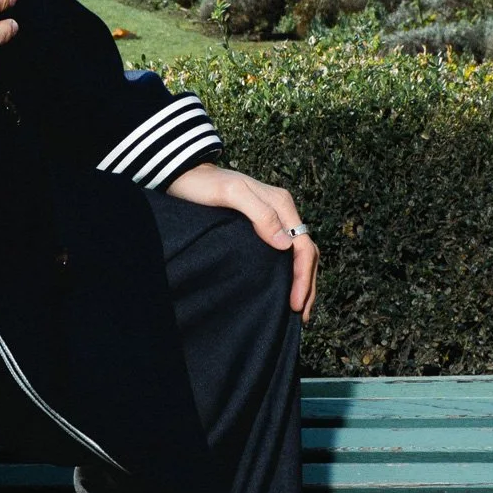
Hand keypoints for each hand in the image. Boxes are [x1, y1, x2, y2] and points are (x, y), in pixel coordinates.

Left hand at [164, 161, 318, 321]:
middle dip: (307, 284)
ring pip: (297, 254)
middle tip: (301, 315)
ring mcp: (272, 219)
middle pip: (305, 252)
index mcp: (281, 203)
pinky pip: (282, 253)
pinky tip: (282, 289)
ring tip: (298, 309)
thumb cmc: (204, 186)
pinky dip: (288, 273)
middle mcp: (282, 211)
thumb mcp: (231, 195)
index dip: (303, 276)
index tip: (296, 303)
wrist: (185, 177)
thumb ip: (260, 214)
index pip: (304, 245)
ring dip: (301, 281)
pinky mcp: (260, 227)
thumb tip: (286, 244)